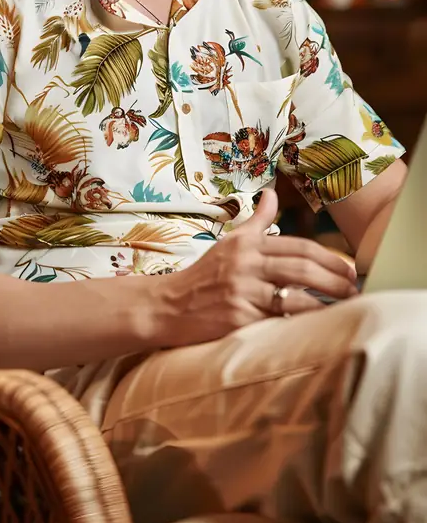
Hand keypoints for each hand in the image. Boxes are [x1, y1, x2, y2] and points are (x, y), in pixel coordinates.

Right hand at [156, 188, 358, 348]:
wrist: (169, 306)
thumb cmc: (205, 275)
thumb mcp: (230, 243)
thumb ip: (256, 220)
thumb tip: (271, 194)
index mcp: (247, 244)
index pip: (299, 246)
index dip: (330, 258)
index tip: (349, 270)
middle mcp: (245, 265)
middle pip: (302, 268)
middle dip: (334, 280)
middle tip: (353, 290)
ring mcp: (241, 292)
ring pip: (294, 296)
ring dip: (324, 304)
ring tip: (343, 309)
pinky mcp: (238, 319)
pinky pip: (278, 322)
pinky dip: (299, 324)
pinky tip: (316, 327)